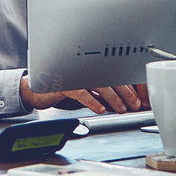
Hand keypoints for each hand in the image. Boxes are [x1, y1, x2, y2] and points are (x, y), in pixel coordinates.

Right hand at [20, 76, 145, 113]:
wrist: (37, 89)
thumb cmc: (63, 88)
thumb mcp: (86, 91)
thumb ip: (101, 94)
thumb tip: (122, 103)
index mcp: (92, 67)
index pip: (115, 74)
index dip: (129, 87)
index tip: (138, 98)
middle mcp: (84, 67)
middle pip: (111, 76)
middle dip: (126, 91)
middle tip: (134, 104)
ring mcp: (74, 74)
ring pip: (99, 83)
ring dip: (113, 97)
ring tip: (120, 108)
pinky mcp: (64, 83)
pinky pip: (81, 91)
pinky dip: (92, 100)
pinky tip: (100, 109)